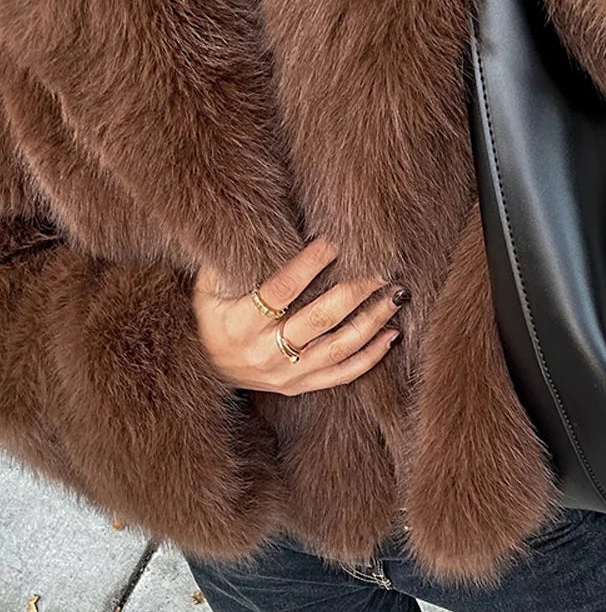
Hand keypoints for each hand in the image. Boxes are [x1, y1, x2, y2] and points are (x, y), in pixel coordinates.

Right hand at [192, 238, 408, 394]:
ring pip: (339, 347)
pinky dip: (371, 356)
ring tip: (395, 295)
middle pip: (320, 319)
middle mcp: (265, 351)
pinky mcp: (299, 386)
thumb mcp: (206, 288)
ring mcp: (286, 373)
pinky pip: (343, 375)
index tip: (333, 242)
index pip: (281, 291)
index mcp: (240, 323)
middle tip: (380, 268)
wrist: (204, 368)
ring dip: (372, 320)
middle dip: (354, 291)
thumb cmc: (209, 317)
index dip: (308, 265)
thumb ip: (229, 262)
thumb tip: (256, 225)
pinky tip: (392, 333)